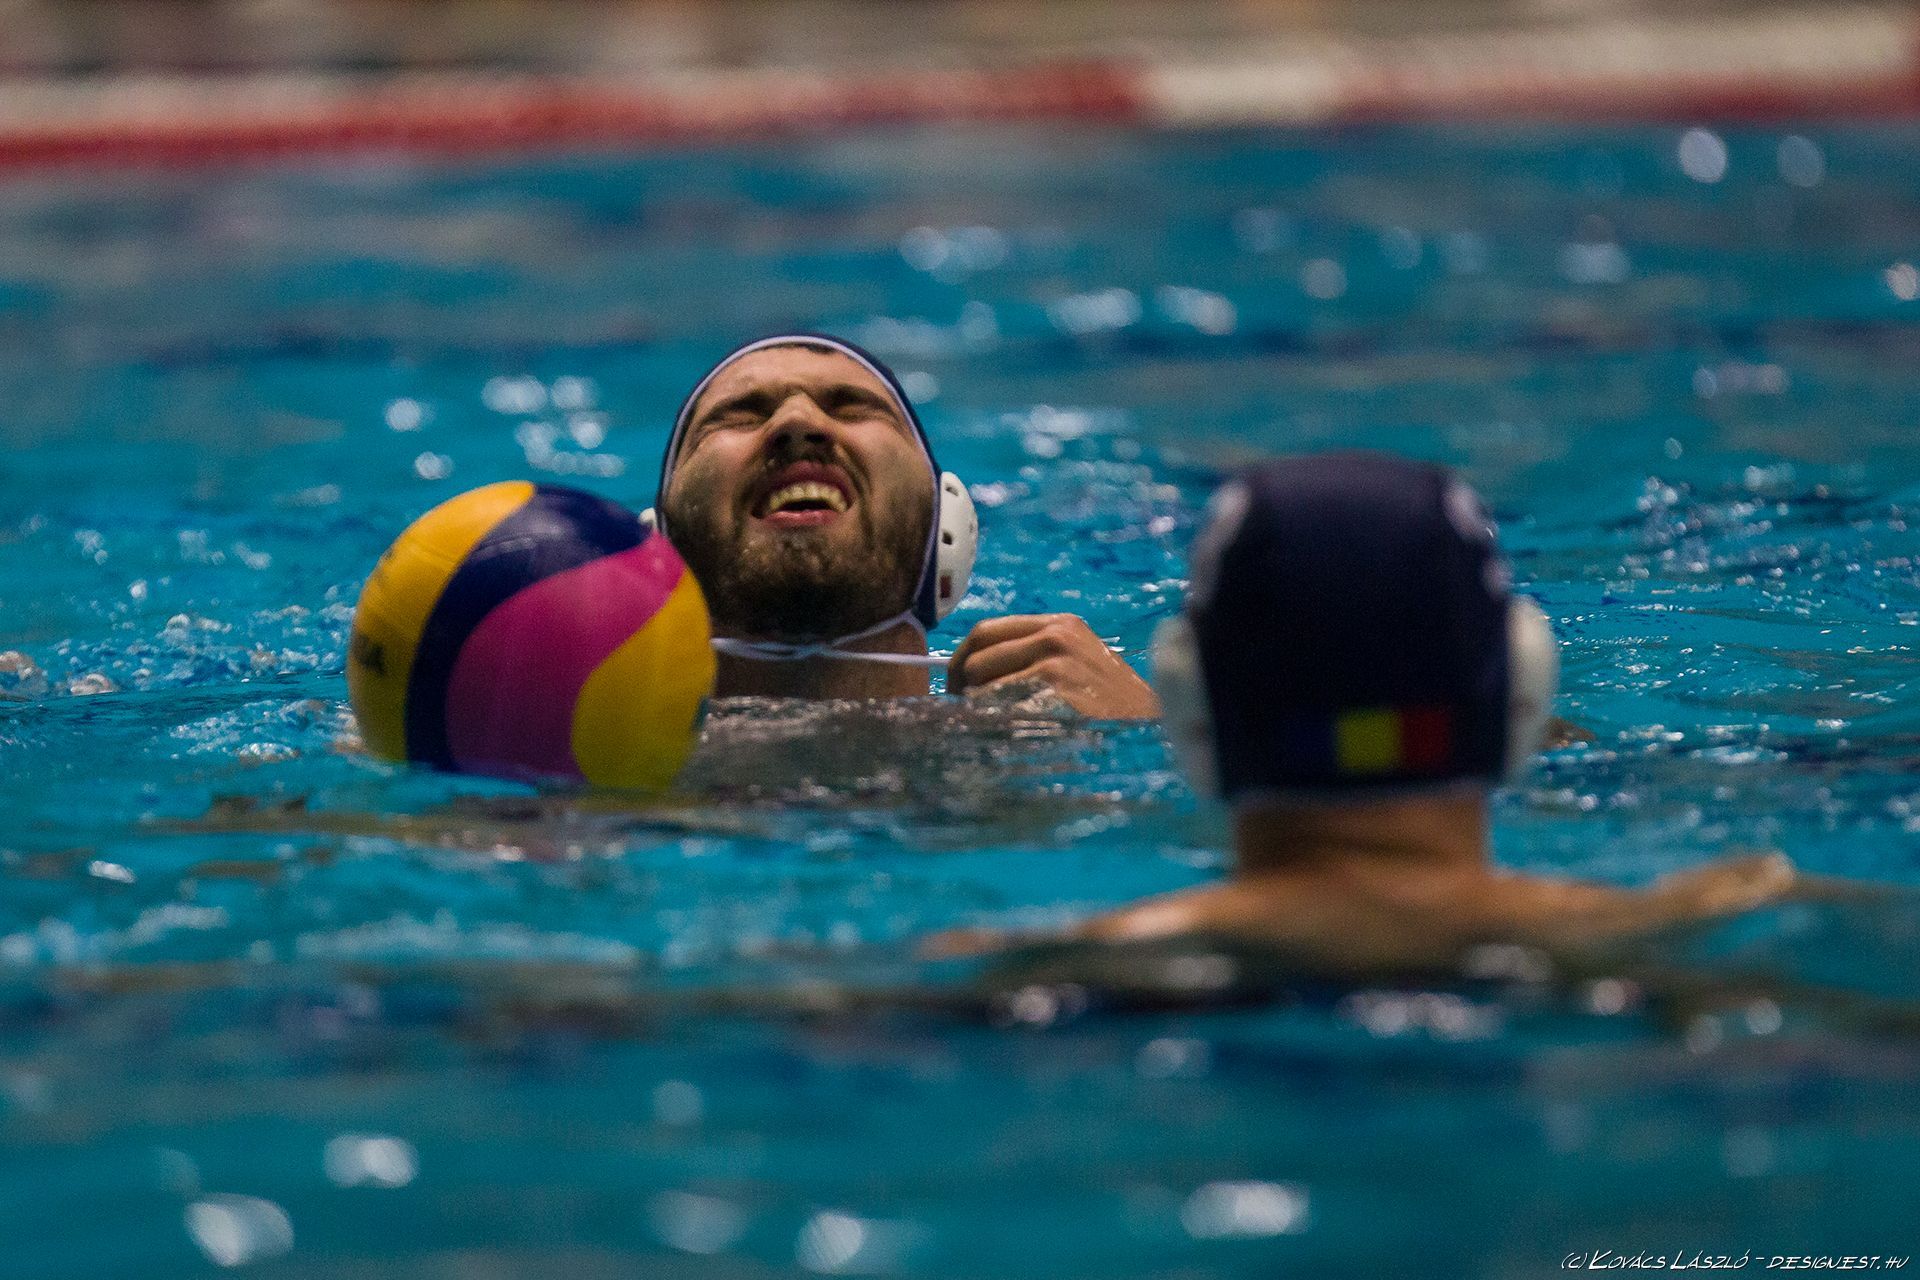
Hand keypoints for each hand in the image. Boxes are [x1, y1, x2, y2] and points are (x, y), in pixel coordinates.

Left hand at [948, 614, 1159, 718]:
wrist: (1156, 738)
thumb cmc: (1118, 716)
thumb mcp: (1083, 671)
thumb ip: (1037, 661)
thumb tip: (971, 676)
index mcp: (1063, 625)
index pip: (986, 631)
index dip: (961, 660)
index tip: (953, 687)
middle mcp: (1057, 634)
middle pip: (976, 656)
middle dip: (960, 688)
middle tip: (963, 718)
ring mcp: (1054, 660)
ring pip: (978, 685)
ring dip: (977, 714)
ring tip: (999, 734)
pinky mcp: (1050, 688)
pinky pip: (993, 709)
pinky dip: (992, 729)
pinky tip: (1017, 742)